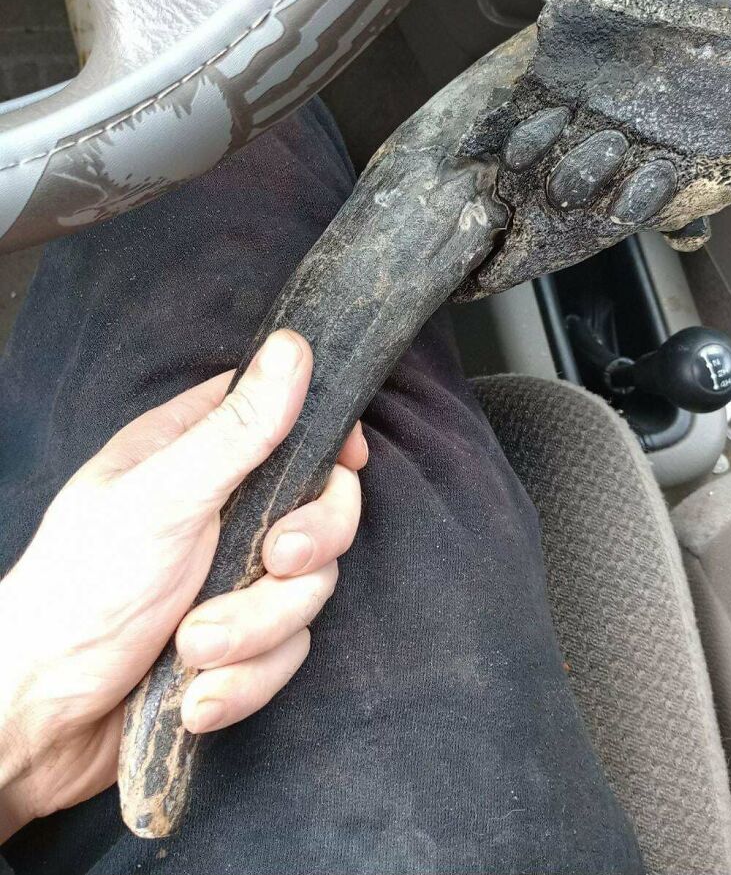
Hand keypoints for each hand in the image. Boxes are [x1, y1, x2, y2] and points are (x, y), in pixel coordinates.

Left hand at [0, 330, 364, 841]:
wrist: (44, 721)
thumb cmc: (81, 593)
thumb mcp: (163, 499)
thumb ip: (237, 431)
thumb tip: (293, 348)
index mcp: (195, 453)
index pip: (287, 417)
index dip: (328, 437)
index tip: (347, 462)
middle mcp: (223, 510)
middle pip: (322, 507)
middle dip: (305, 547)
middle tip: (272, 561)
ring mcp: (234, 577)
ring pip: (307, 589)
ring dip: (252, 629)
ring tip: (191, 647)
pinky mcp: (242, 644)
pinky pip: (286, 652)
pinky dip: (243, 679)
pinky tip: (193, 694)